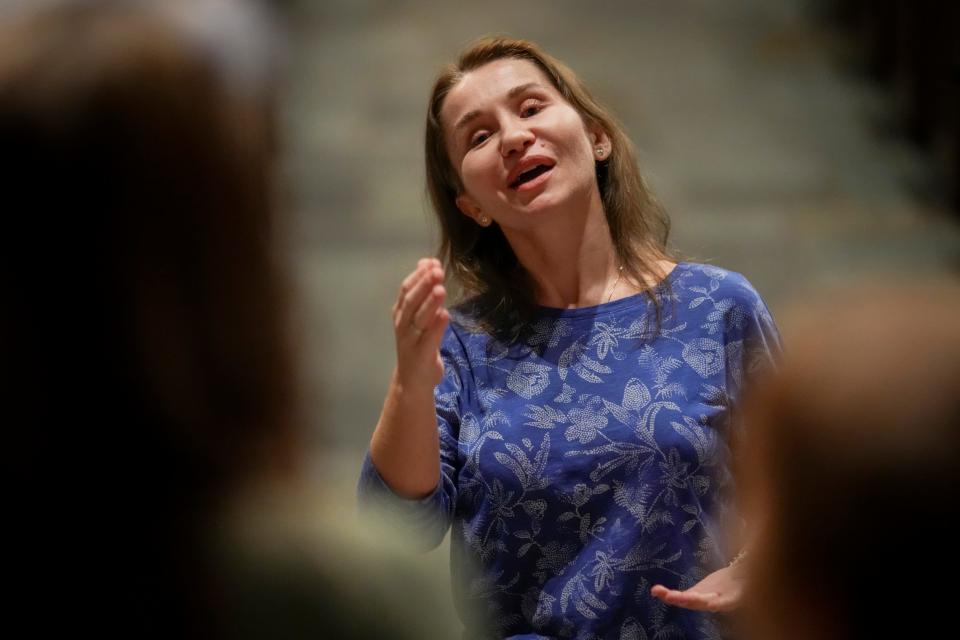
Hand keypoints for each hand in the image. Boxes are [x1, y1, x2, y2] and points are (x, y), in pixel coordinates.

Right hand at [392, 258, 448, 390]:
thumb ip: (422, 291)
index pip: (406, 290)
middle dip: (424, 285)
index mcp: (401, 313)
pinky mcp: (422, 354)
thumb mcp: (418, 315)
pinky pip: (429, 338)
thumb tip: (428, 262)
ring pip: (419, 318)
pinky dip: (436, 326)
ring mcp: (411, 340)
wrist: (412, 379)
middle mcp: (403, 324)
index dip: (418, 275)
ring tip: (441, 289)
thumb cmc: (418, 343)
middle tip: (437, 271)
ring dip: (430, 303)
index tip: (432, 262)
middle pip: (411, 301)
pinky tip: (445, 314)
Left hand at [650, 565, 744, 611]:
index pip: (725, 602)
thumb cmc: (749, 578)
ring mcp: (703, 599)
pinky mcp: (695, 594)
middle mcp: (716, 602)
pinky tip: (658, 592)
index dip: (718, 603)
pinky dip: (669, 595)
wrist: (740, 581)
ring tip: (657, 591)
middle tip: (674, 597)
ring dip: (672, 597)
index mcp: (732, 598)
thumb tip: (757, 556)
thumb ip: (750, 569)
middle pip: (701, 602)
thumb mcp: (752, 574)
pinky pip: (680, 596)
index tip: (711, 603)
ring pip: (686, 601)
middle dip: (688, 600)